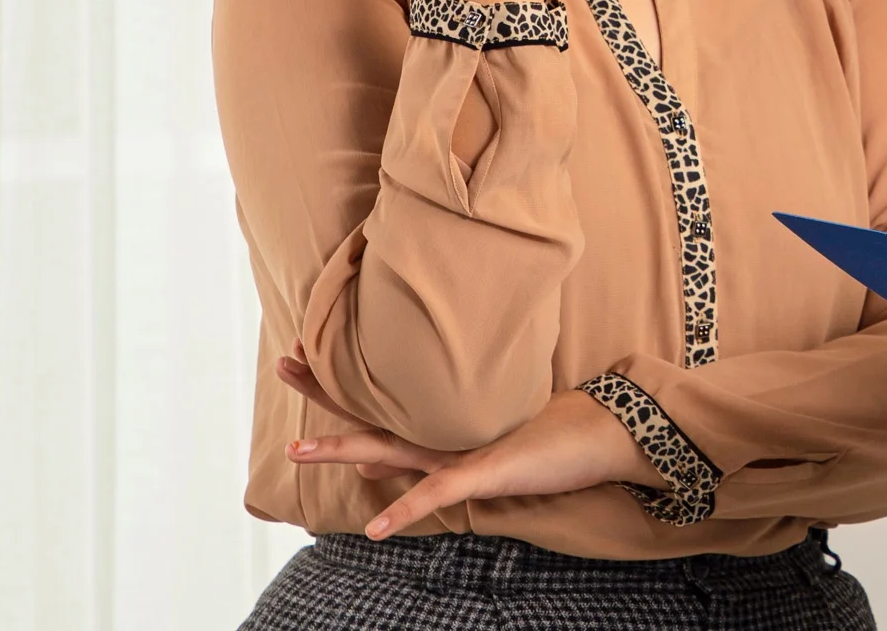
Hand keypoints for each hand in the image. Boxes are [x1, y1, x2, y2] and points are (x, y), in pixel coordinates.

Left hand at [278, 342, 658, 539]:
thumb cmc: (549, 439)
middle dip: (324, 390)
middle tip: (282, 364)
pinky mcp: (487, 471)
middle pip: (371, 411)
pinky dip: (407, 511)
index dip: (337, 382)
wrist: (604, 431)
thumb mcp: (478, 448)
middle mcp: (443, 431)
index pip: (376, 401)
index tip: (299, 356)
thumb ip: (420, 454)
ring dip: (344, 448)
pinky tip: (376, 529)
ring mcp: (462, 449)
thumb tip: (368, 456)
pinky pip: (439, 494)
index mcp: (439, 423)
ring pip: (392, 447)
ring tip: (299, 449)